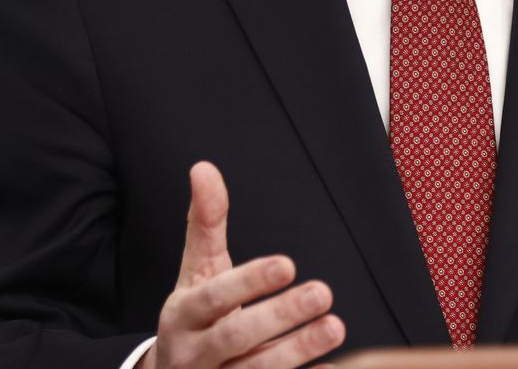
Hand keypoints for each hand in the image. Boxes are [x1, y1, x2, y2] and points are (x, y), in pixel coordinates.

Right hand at [141, 162, 345, 368]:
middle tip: (322, 292)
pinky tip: (333, 368)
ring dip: (298, 351)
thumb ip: (205, 222)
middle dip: (280, 316)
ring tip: (335, 326)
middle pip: (236, 337)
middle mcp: (194, 353)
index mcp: (182, 314)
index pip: (213, 297)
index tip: (287, 264)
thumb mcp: (195, 269)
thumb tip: (203, 168)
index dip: (249, 282)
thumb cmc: (194, 315)